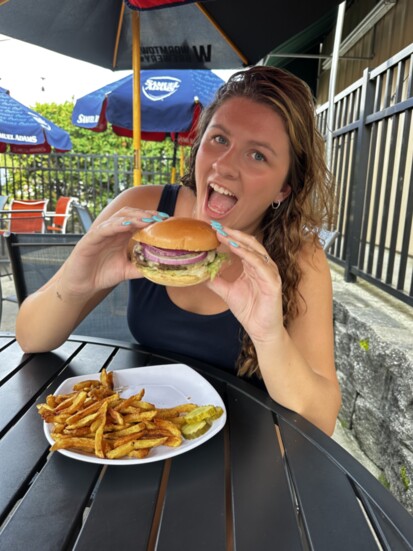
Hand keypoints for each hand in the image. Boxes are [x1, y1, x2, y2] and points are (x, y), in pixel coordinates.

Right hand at [58, 207, 165, 296]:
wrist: (81, 285)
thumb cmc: (101, 274)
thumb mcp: (126, 271)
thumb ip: (141, 267)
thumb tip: (160, 268)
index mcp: (121, 236)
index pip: (138, 220)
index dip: (151, 218)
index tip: (166, 220)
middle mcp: (112, 231)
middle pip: (130, 214)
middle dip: (145, 214)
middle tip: (160, 218)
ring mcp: (101, 233)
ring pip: (118, 218)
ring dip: (134, 217)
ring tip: (147, 220)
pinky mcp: (90, 239)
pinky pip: (104, 228)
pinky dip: (116, 225)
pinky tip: (127, 225)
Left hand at [207, 227, 283, 343]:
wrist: (261, 330)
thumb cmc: (250, 311)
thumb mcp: (227, 292)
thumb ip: (216, 281)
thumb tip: (202, 271)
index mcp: (254, 267)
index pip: (242, 246)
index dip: (230, 237)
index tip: (214, 230)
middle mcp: (263, 267)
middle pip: (250, 244)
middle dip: (234, 234)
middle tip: (218, 227)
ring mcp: (270, 273)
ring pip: (256, 251)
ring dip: (240, 242)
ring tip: (225, 235)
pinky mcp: (273, 282)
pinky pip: (261, 265)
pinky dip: (249, 256)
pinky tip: (237, 250)